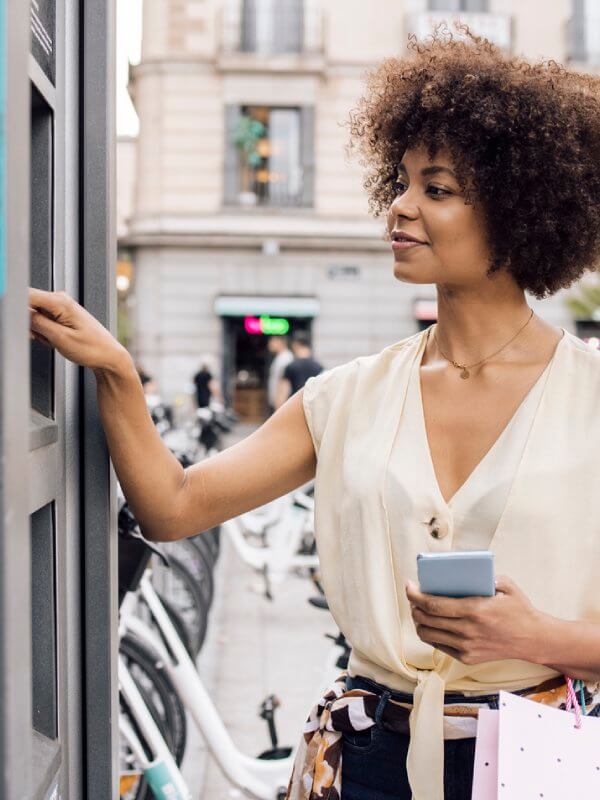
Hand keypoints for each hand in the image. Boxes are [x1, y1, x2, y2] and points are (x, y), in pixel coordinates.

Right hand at [29, 288, 129, 373]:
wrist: (108, 355)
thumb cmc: (93, 349)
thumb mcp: (60, 338)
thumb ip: (37, 323)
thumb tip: (21, 312)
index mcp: (60, 301)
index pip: (26, 295)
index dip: (19, 311)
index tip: (23, 325)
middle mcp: (60, 299)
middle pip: (28, 306)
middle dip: (30, 324)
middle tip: (46, 337)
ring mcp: (61, 306)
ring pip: (34, 315)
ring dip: (38, 330)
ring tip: (55, 339)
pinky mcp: (61, 314)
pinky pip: (42, 321)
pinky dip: (45, 332)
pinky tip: (56, 339)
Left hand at [405, 577, 546, 664]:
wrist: (533, 640)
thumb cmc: (519, 610)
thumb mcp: (506, 585)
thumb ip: (486, 576)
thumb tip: (462, 571)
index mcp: (475, 610)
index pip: (433, 604)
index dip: (415, 595)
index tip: (409, 586)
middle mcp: (467, 631)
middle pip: (426, 619)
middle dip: (414, 606)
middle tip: (413, 596)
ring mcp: (466, 647)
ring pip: (428, 634)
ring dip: (419, 621)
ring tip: (419, 610)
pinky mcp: (467, 658)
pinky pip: (439, 645)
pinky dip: (430, 633)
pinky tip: (431, 623)